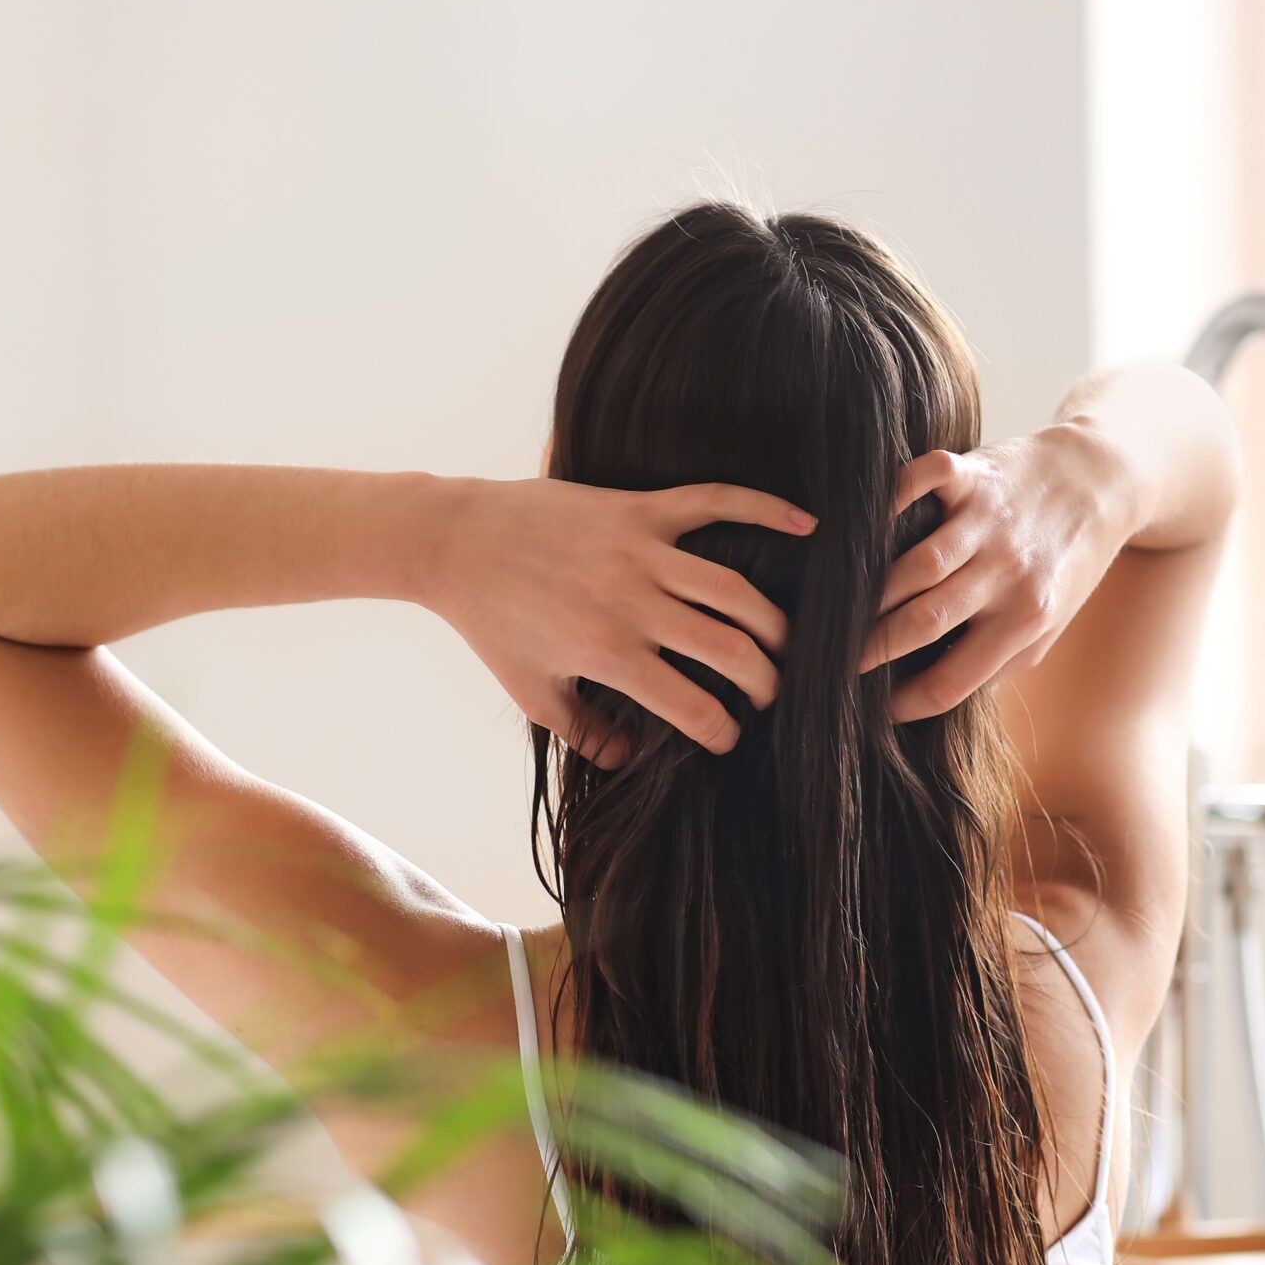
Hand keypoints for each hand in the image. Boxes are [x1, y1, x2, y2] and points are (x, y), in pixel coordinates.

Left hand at [432, 476, 814, 764]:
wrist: (456, 540)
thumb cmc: (492, 622)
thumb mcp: (531, 690)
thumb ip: (584, 732)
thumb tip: (629, 761)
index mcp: (608, 654)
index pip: (692, 707)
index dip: (722, 732)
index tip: (729, 739)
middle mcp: (633, 604)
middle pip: (731, 650)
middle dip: (766, 682)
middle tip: (772, 695)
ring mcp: (640, 551)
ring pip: (736, 590)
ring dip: (774, 622)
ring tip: (786, 644)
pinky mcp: (639, 508)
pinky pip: (715, 503)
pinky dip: (766, 508)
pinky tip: (808, 523)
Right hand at [860, 424, 1134, 721]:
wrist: (1102, 481)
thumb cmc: (1065, 562)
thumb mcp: (1048, 626)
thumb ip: (997, 659)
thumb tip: (928, 693)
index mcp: (1026, 621)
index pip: (952, 681)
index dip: (904, 704)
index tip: (872, 711)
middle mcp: (1008, 573)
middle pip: (924, 623)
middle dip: (870, 649)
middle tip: (833, 662)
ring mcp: (990, 522)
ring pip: (915, 565)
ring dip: (868, 592)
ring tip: (837, 611)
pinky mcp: (976, 474)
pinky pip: (923, 483)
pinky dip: (890, 499)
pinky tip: (861, 527)